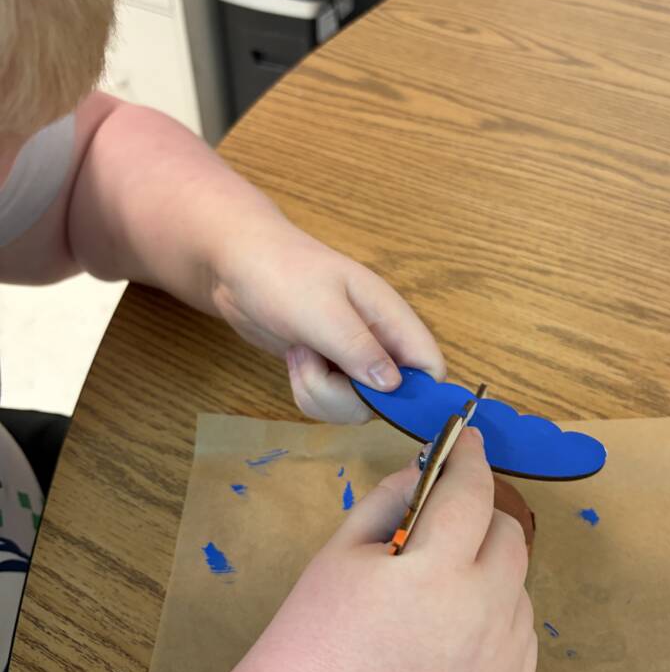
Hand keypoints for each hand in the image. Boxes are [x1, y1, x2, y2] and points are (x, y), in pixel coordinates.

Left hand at [211, 212, 443, 422]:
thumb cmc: (283, 274)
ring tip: (302, 355)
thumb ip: (360, 349)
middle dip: (346, 397)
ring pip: (355, 406)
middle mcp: (378, 342)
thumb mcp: (323, 312)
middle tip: (316, 365)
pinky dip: (309, 391)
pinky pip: (330, 403)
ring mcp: (351, 358)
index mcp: (390, 318)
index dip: (416, 393)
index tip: (377, 399)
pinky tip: (295, 360)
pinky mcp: (327, 369)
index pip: (429, 366)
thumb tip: (394, 386)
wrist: (237, 264)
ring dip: (321, 393)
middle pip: (389, 400)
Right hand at [252, 427, 536, 671]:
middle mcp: (483, 615)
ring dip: (486, 570)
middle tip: (441, 524)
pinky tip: (447, 636)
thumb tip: (428, 471)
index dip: (469, 456)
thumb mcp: (339, 554)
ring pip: (517, 584)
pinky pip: (519, 632)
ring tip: (432, 594)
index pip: (471, 491)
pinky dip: (494, 617)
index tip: (468, 439)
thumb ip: (390, 500)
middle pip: (509, 534)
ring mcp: (502, 662)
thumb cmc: (310, 641)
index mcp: (434, 572)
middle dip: (479, 514)